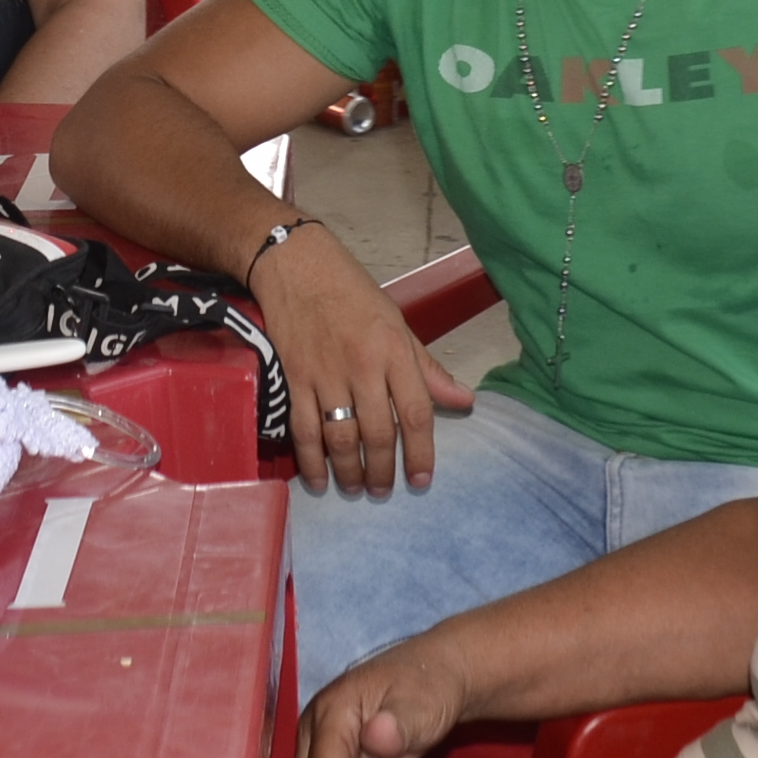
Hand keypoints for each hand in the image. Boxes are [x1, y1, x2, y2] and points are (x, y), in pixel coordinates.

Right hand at [259, 235, 473, 497]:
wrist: (296, 265)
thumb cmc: (351, 291)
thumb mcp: (398, 323)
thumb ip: (427, 369)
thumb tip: (463, 401)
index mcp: (394, 350)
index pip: (415, 412)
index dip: (421, 452)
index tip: (422, 480)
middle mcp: (362, 365)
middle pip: (377, 433)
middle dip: (382, 471)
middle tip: (384, 492)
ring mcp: (325, 374)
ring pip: (340, 437)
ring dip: (348, 472)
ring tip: (355, 489)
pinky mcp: (293, 378)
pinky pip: (303, 430)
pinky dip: (310, 460)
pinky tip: (318, 479)